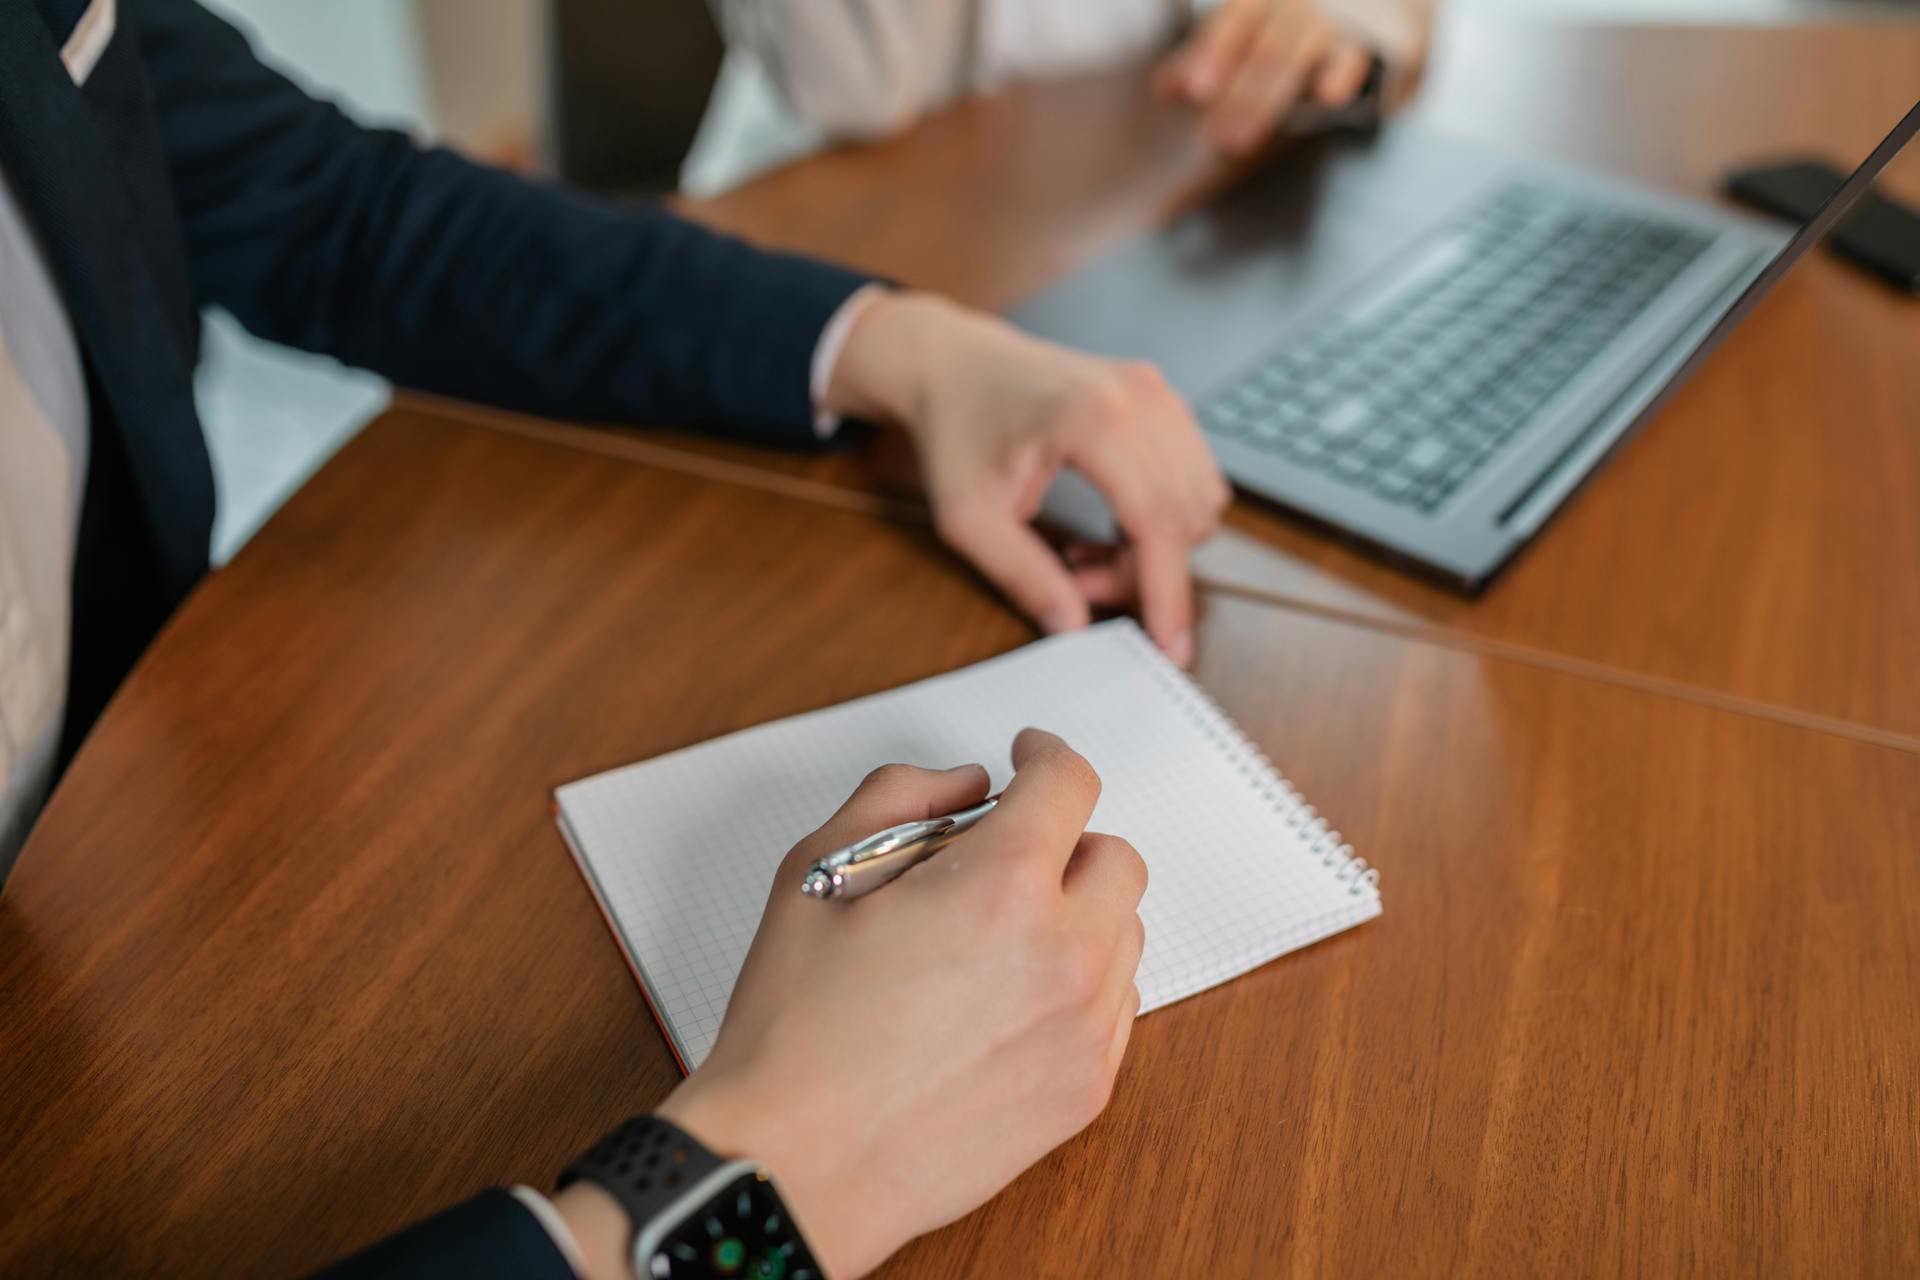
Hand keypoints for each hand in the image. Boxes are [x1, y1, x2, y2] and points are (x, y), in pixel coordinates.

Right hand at [654, 731, 1147, 1276]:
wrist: (793, 1165)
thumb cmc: (794, 1029)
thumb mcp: (817, 872)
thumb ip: (899, 798)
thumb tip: (966, 786)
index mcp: (1000, 886)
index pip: (1069, 784)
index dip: (1045, 755)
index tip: (1029, 758)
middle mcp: (1064, 954)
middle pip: (1115, 858)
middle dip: (1064, 842)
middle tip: (1001, 859)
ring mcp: (1085, 1029)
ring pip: (1123, 934)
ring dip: (1076, 915)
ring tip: (994, 941)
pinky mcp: (1086, 1091)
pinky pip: (1116, 1009)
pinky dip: (1078, 985)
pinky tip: (1007, 1001)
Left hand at [825, 291, 1228, 667]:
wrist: (954, 365)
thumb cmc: (956, 433)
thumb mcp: (968, 519)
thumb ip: (1022, 575)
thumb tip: (1073, 627)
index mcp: (1093, 418)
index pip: (1156, 522)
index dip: (1167, 594)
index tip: (1171, 649)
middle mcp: (1141, 397)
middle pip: (1182, 517)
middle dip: (1143, 572)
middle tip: (1077, 582)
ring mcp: (1159, 393)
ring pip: (1197, 502)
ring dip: (1155, 547)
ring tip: (1084, 552)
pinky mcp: (1163, 400)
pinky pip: (1192, 478)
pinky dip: (1162, 516)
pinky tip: (1108, 524)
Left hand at [1153, 0, 1374, 153]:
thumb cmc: (1305, 8)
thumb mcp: (1258, 17)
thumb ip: (1212, 52)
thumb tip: (1164, 89)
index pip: (1236, 19)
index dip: (1214, 52)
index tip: (1196, 90)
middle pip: (1267, 48)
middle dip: (1241, 96)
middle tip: (1216, 139)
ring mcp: (1342, 15)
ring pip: (1302, 54)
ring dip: (1270, 97)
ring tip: (1241, 138)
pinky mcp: (1384, 36)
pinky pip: (1361, 55)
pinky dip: (1345, 72)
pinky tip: (1329, 96)